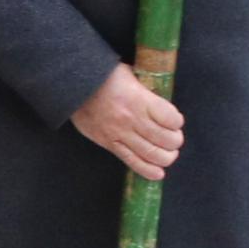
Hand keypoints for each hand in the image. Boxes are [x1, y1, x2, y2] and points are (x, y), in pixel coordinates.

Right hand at [73, 64, 184, 180]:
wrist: (71, 86)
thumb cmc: (103, 76)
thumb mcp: (130, 74)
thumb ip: (146, 90)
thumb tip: (160, 101)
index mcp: (139, 99)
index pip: (171, 118)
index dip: (177, 121)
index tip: (175, 120)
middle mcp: (131, 119)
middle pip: (166, 139)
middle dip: (175, 141)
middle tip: (174, 138)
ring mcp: (120, 134)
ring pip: (152, 154)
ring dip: (167, 156)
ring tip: (168, 152)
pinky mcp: (109, 144)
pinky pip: (132, 162)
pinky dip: (148, 170)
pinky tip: (158, 173)